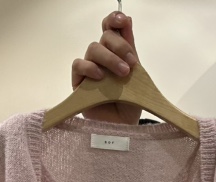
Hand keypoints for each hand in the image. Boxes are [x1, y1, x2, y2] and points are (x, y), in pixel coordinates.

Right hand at [71, 11, 141, 125]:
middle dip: (120, 46)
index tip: (123, 20)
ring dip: (109, 58)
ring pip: (93, 49)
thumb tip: (128, 20)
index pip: (111, 28)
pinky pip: (78, 65)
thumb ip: (131, 49)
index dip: (114, 19)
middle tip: (131, 64)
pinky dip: (89, 67)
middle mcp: (102, 58)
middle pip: (105, 37)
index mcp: (116, 53)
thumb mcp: (137, 75)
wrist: (124, 128)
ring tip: (122, 73)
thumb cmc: (131, 104)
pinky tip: (100, 76)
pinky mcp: (79, 83)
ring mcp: (90, 69)